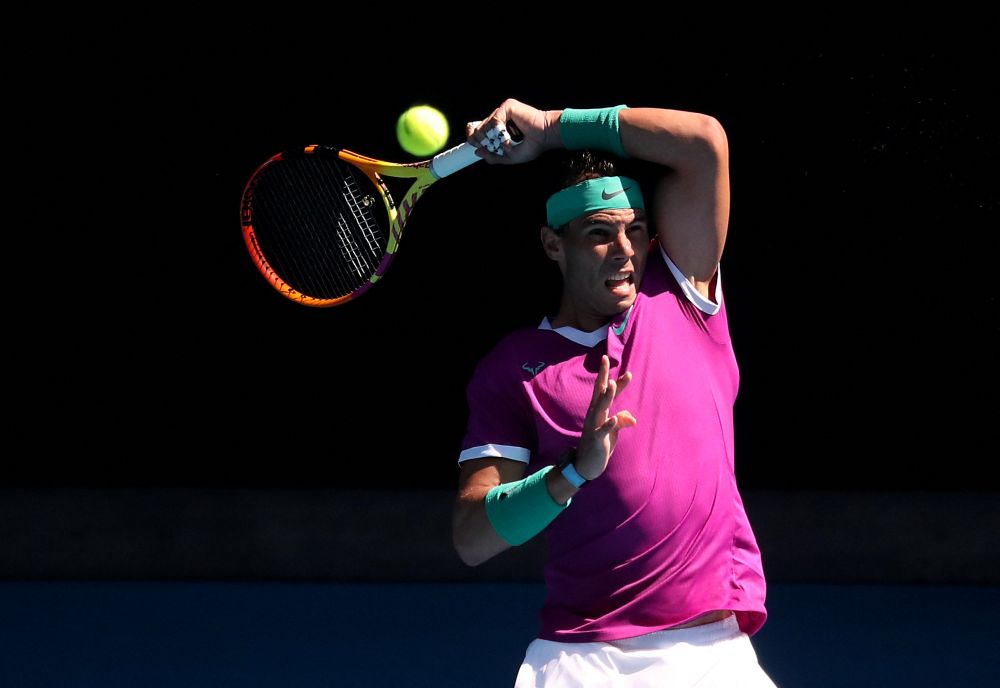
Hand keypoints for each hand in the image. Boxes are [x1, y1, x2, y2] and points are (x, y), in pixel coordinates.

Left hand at [465, 98, 555, 164]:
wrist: (545, 137)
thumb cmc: (532, 146)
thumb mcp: (509, 157)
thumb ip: (493, 156)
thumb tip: (477, 151)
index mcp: (500, 127)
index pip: (480, 130)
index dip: (474, 137)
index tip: (475, 145)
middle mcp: (500, 117)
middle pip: (479, 128)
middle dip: (480, 140)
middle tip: (490, 147)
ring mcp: (503, 111)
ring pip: (485, 125)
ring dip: (492, 139)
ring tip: (506, 143)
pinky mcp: (507, 106)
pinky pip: (494, 120)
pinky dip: (499, 131)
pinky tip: (508, 136)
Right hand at [574, 355, 635, 480]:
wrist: (586, 465)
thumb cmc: (600, 445)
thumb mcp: (613, 432)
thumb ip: (621, 421)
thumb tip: (632, 418)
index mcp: (600, 412)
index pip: (608, 393)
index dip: (617, 381)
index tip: (627, 370)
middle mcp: (595, 415)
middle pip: (600, 393)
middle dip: (604, 376)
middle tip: (606, 360)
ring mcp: (594, 426)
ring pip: (601, 408)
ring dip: (607, 396)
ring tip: (612, 383)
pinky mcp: (596, 439)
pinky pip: (602, 430)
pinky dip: (608, 424)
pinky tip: (614, 418)